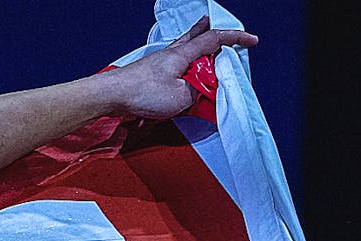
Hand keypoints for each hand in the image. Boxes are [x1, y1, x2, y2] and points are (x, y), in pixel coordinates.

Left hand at [102, 16, 257, 118]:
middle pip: (194, 36)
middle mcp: (170, 54)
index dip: (234, 39)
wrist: (110, 95)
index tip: (251, 41)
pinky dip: (182, 60)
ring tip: (201, 41)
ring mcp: (157, 62)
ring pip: (182, 47)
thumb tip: (204, 92)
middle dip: (208, 29)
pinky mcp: (148, 73)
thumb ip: (197, 93)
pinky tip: (179, 67)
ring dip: (195, 43)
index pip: (214, 40)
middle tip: (216, 22)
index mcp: (182, 55)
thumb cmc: (142, 94)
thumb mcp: (180, 97)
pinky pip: (171, 62)